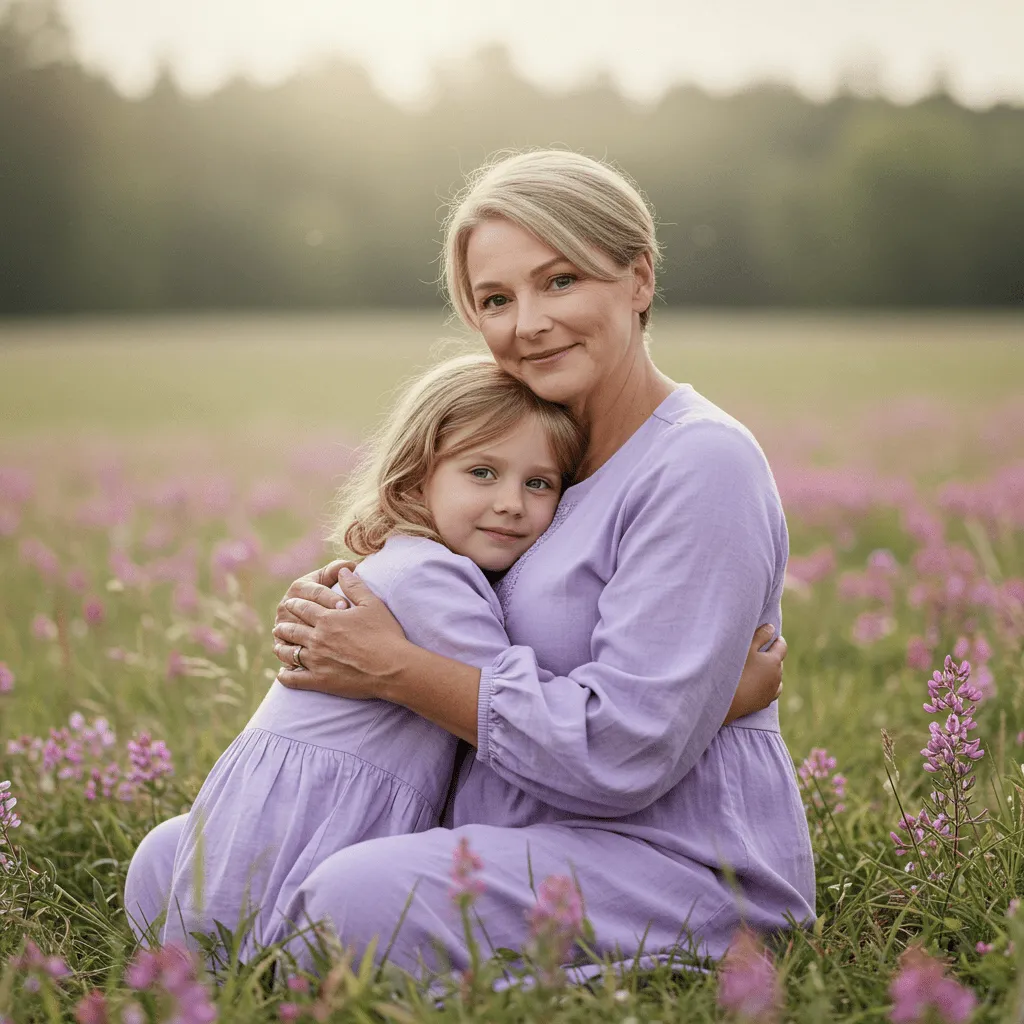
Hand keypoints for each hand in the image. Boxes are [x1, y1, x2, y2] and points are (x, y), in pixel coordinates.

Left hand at [272, 569, 408, 698]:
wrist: (391, 668)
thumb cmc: (385, 634)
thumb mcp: (372, 604)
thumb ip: (355, 586)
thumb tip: (343, 570)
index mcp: (327, 619)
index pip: (303, 608)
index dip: (295, 605)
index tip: (290, 604)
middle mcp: (317, 639)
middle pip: (292, 630)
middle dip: (284, 626)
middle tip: (279, 626)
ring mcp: (316, 661)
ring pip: (289, 653)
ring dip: (281, 648)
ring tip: (278, 645)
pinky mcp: (320, 681)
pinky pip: (295, 678)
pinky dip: (286, 676)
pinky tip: (282, 673)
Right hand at [724, 624, 786, 723]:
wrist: (728, 699)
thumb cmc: (737, 668)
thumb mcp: (747, 647)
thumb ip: (760, 636)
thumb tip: (771, 628)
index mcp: (774, 661)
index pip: (782, 646)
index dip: (777, 639)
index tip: (773, 636)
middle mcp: (777, 676)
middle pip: (778, 662)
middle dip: (772, 656)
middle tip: (760, 652)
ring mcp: (771, 691)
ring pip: (776, 678)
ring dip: (770, 672)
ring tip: (759, 669)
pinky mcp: (764, 702)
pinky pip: (770, 691)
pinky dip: (767, 686)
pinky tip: (758, 684)